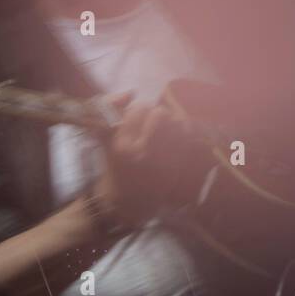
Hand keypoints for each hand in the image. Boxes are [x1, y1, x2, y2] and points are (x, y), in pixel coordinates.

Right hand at [93, 88, 205, 221]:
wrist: (128, 203)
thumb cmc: (115, 169)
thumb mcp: (105, 140)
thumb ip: (111, 111)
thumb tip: (130, 92)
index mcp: (122, 144)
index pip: (138, 109)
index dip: (140, 111)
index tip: (138, 120)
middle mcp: (143, 151)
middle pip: (160, 114)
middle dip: (158, 115)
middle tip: (155, 125)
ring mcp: (163, 160)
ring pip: (177, 123)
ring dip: (173, 123)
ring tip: (167, 133)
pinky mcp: (179, 167)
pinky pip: (190, 138)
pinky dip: (187, 134)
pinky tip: (179, 140)